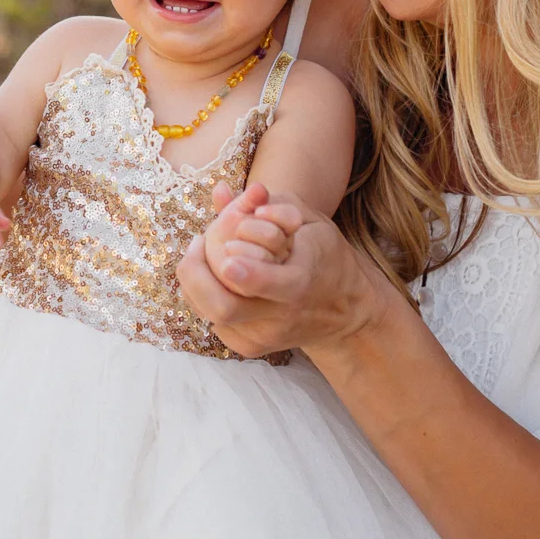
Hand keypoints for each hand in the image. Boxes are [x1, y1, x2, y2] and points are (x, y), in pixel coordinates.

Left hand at [177, 185, 406, 360]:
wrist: (344, 310)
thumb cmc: (324, 254)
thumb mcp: (309, 219)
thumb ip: (267, 202)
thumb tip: (220, 190)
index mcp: (302, 282)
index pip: (270, 284)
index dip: (246, 274)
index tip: (226, 259)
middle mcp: (282, 315)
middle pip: (224, 308)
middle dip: (197, 275)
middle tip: (196, 243)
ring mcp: (265, 336)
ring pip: (210, 315)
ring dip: (195, 281)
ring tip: (201, 255)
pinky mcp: (251, 347)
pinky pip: (213, 322)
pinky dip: (203, 296)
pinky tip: (212, 278)